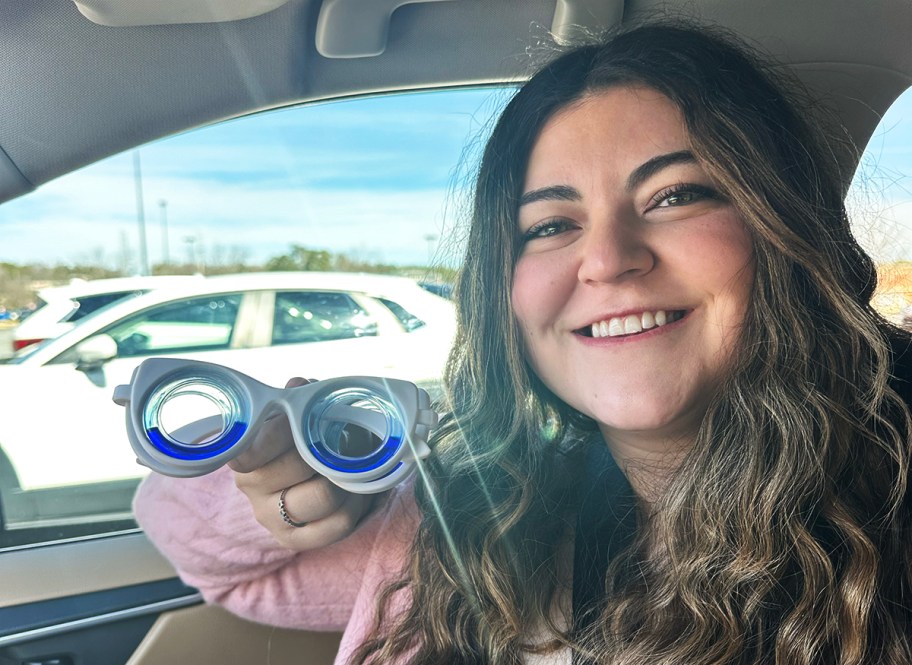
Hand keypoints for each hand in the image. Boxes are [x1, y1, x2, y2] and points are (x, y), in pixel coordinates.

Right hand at [228, 377, 374, 550]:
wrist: (299, 479)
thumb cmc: (298, 438)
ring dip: (351, 477)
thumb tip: (299, 386)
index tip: (304, 417)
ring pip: (325, 497)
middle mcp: (252, 487)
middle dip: (331, 449)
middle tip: (348, 437)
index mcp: (246, 453)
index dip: (283, 430)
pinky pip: (339, 524)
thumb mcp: (294, 413)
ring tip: (358, 465)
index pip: (255, 447)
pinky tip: (360, 491)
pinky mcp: (296, 541)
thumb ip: (297, 398)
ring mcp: (272, 517)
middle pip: (300, 466)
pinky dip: (359, 504)